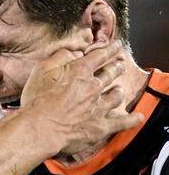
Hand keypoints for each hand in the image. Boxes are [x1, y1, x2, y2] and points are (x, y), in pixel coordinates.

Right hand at [20, 41, 142, 154]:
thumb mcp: (41, 71)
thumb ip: (59, 57)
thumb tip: (73, 51)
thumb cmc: (37, 101)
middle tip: (118, 65)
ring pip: (116, 95)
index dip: (109, 48)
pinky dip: (132, 119)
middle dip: (116, 67)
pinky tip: (137, 117)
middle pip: (111, 73)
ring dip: (118, 91)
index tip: (115, 45)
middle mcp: (93, 87)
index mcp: (79, 71)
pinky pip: (122, 122)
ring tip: (118, 90)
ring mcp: (99, 107)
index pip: (99, 55)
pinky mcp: (101, 126)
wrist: (40, 129)